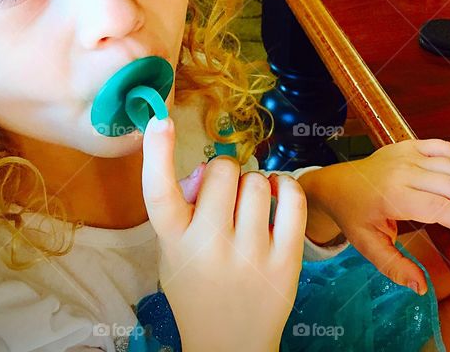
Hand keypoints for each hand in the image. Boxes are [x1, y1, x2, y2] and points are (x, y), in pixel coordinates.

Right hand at [142, 116, 306, 351]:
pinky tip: (278, 193)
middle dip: (224, 173)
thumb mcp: (173, 252)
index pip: (158, 192)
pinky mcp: (285, 260)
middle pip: (222, 171)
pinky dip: (286, 186)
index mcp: (174, 242)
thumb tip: (207, 170)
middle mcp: (209, 246)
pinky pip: (292, 199)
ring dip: (254, 183)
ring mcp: (250, 253)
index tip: (160, 120)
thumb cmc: (198, 287)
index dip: (157, 153)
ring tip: (250, 204)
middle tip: (225, 194)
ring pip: (257, 181)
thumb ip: (184, 208)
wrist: (228, 344)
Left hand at [301, 139, 449, 294]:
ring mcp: (407, 154)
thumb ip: (395, 267)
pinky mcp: (409, 145)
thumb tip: (421, 288)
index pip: (438, 208)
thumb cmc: (355, 217)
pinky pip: (442, 147)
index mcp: (393, 195)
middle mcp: (403, 170)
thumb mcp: (368, 246)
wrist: (337, 183)